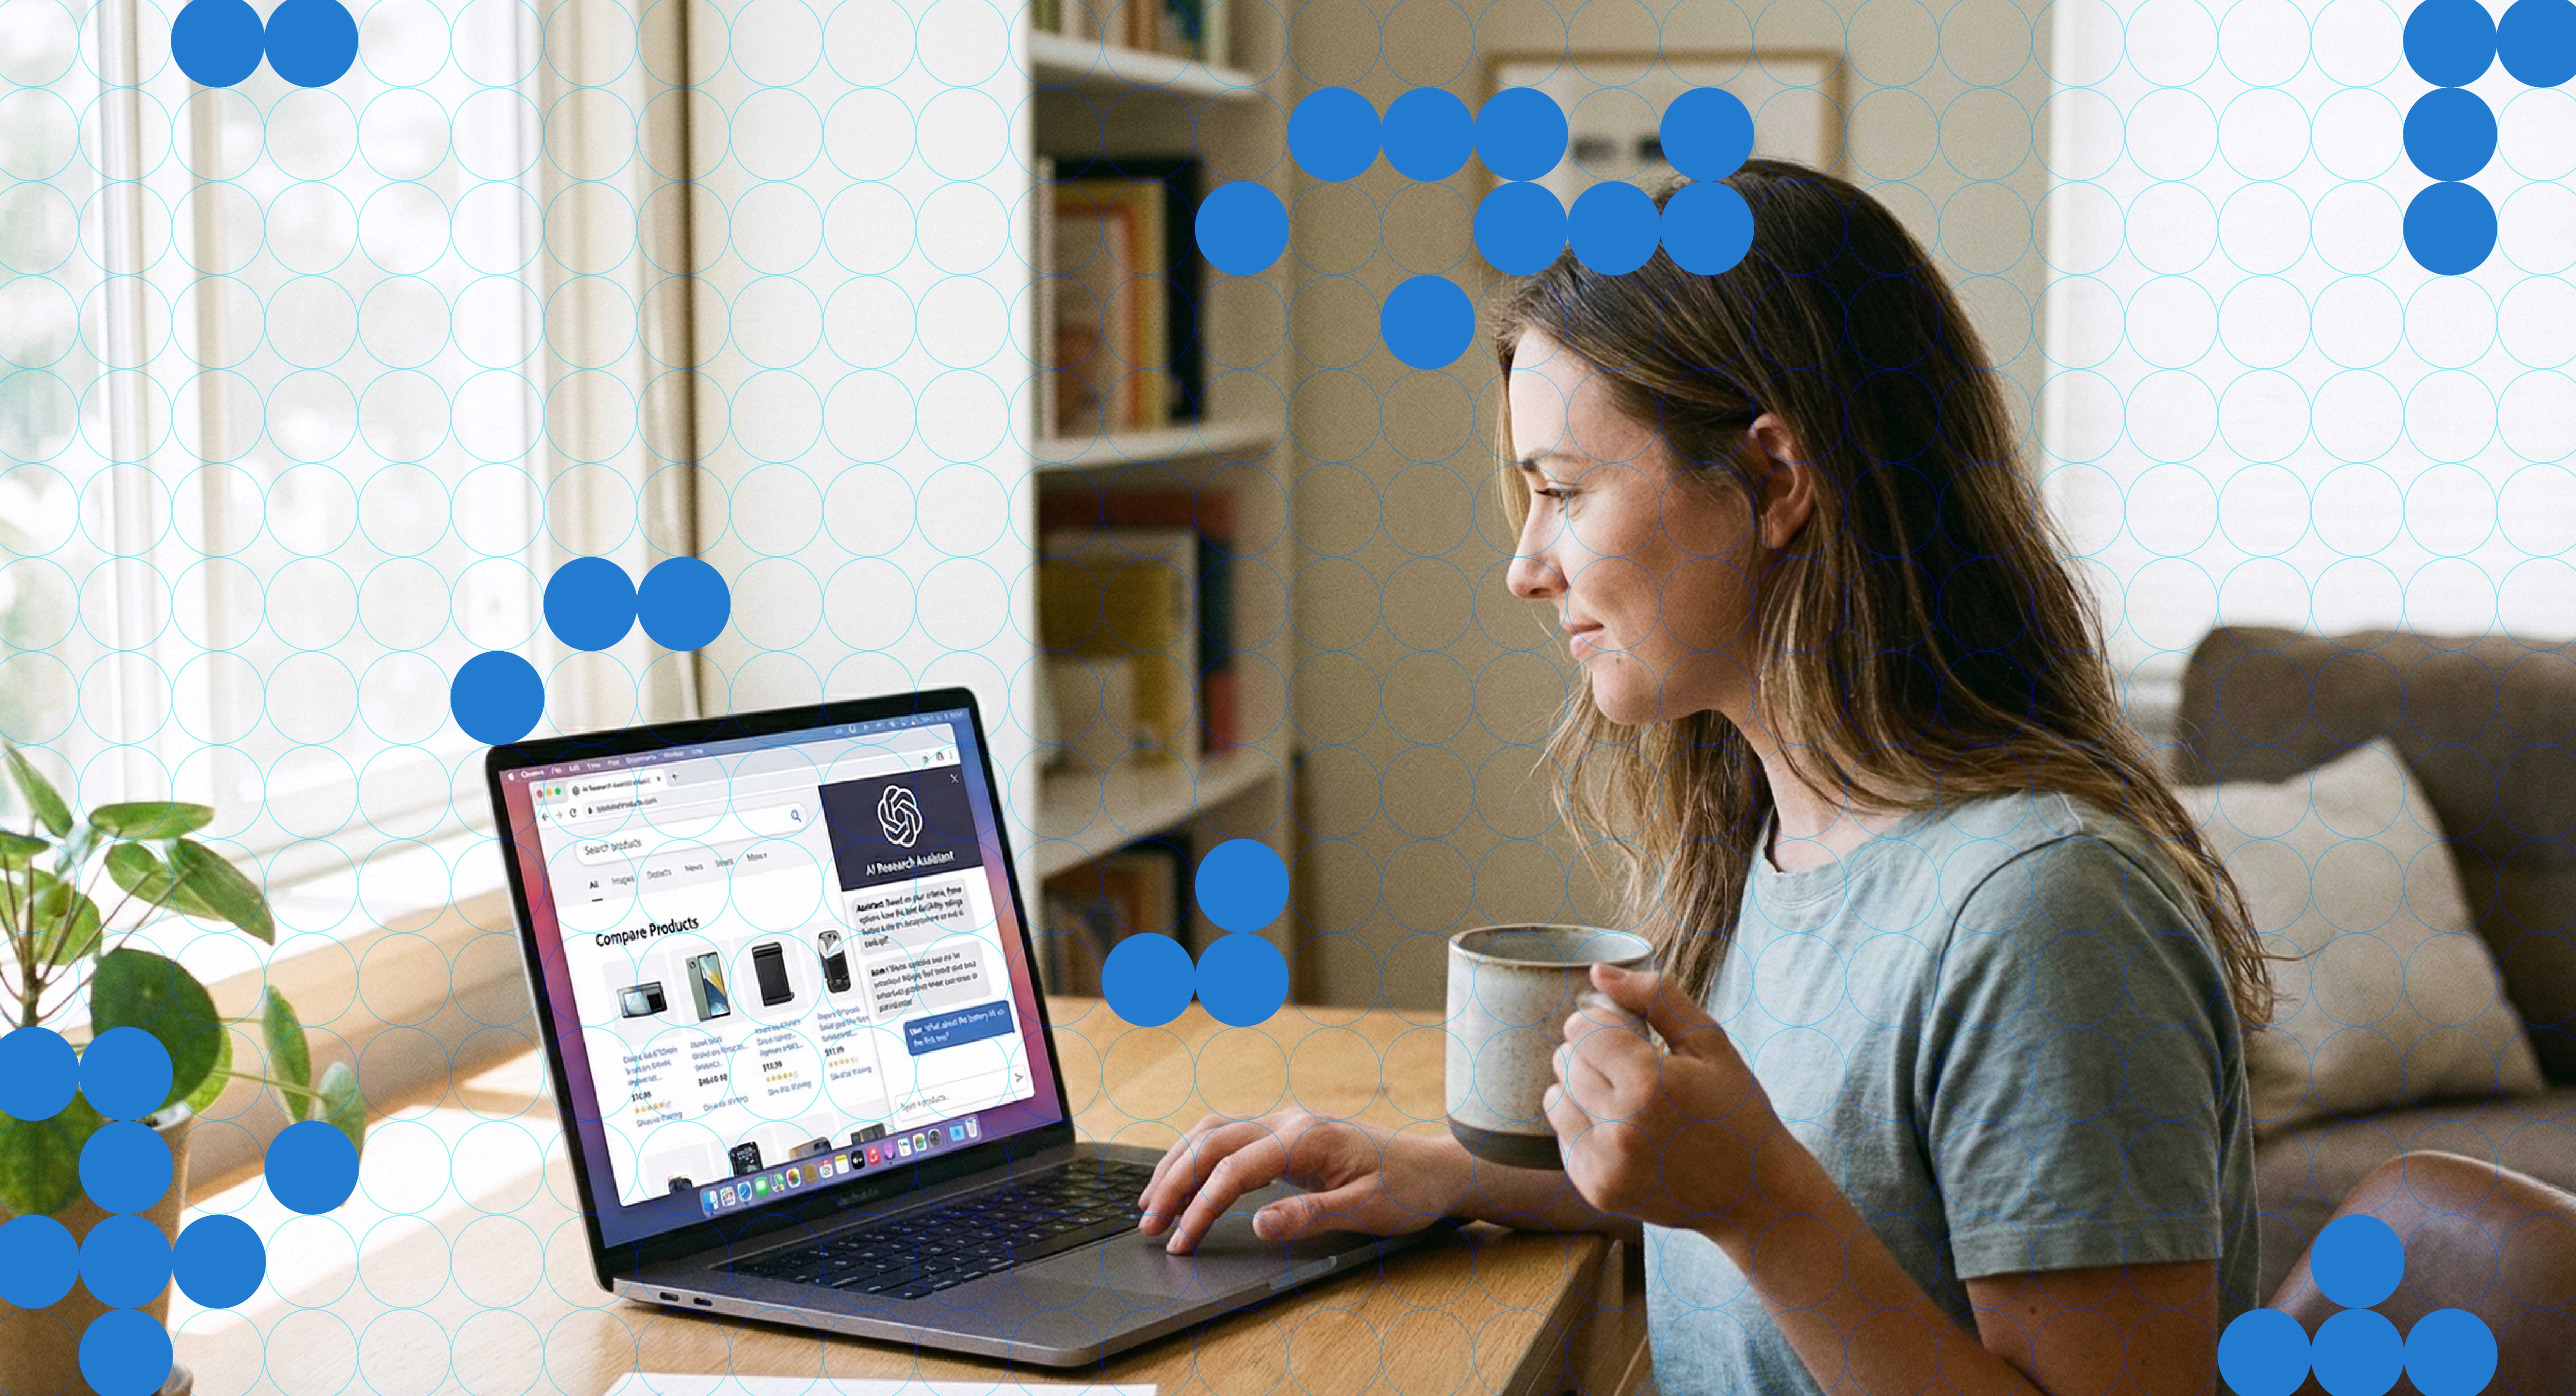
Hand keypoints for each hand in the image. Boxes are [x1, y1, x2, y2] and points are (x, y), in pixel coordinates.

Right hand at [1136, 1110, 1455, 1253]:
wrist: (1435, 1168)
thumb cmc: (1406, 1189)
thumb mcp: (1365, 1210)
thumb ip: (1309, 1214)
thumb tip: (1256, 1225)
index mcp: (1305, 1137)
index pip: (1234, 1170)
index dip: (1200, 1207)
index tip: (1180, 1242)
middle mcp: (1288, 1122)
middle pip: (1211, 1142)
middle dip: (1173, 1182)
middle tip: (1148, 1225)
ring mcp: (1285, 1125)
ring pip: (1213, 1133)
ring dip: (1178, 1164)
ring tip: (1150, 1203)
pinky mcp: (1285, 1136)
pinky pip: (1228, 1137)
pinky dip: (1197, 1156)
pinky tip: (1183, 1179)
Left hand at [1544, 962, 1793, 1236]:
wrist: (1755, 1194)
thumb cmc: (1736, 1110)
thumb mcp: (1710, 1043)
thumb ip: (1655, 998)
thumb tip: (1598, 972)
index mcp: (1648, 1086)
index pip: (1582, 1028)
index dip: (1604, 1024)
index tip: (1630, 1036)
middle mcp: (1619, 1130)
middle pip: (1565, 1061)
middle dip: (1593, 1055)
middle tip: (1633, 1068)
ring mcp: (1605, 1166)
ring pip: (1554, 1098)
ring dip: (1581, 1090)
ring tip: (1625, 1098)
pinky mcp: (1596, 1190)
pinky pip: (1563, 1138)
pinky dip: (1585, 1127)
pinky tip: (1624, 1131)